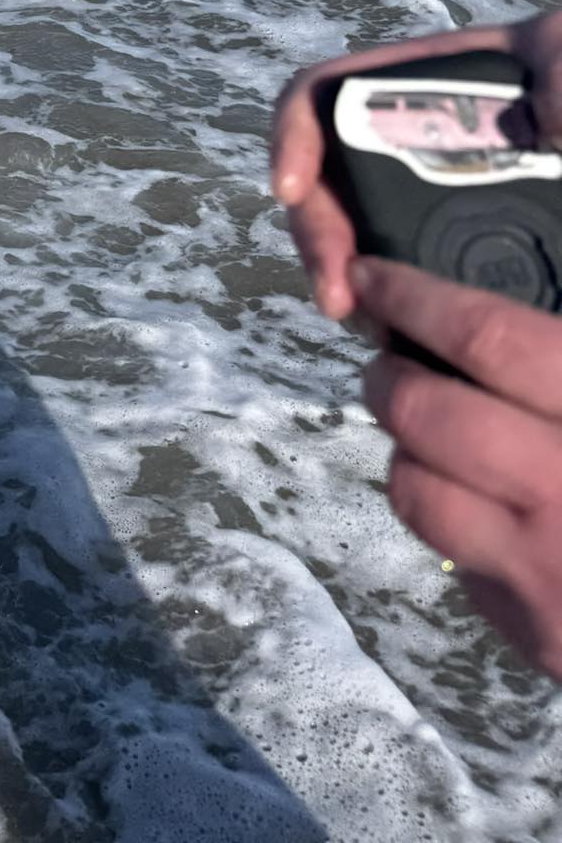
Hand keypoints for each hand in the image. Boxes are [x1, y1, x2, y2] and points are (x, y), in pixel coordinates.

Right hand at [270, 10, 561, 319]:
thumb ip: (555, 62)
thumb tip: (539, 121)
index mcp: (419, 87)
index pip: (325, 98)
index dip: (294, 135)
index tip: (290, 187)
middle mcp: (407, 146)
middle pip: (326, 182)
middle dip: (316, 235)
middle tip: (338, 291)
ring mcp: (431, 204)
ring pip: (355, 240)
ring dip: (344, 280)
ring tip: (370, 323)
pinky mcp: (456, 256)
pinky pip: (402, 285)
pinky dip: (388, 309)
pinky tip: (408, 339)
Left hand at [352, 255, 561, 677]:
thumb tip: (527, 324)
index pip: (483, 337)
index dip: (414, 296)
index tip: (371, 273)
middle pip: (424, 412)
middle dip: (388, 373)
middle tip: (387, 355)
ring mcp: (544, 576)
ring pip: (416, 490)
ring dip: (408, 450)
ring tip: (427, 428)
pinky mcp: (536, 641)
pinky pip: (457, 564)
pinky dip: (457, 526)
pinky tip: (487, 507)